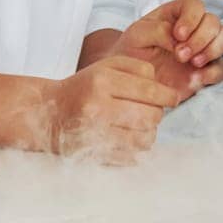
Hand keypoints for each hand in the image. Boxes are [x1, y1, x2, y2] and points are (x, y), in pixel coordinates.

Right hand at [48, 56, 178, 164]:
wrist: (49, 113)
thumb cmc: (84, 88)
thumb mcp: (106, 66)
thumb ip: (138, 68)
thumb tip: (165, 88)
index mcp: (103, 81)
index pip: (150, 90)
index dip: (168, 96)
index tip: (172, 99)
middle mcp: (98, 106)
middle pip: (150, 116)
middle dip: (157, 114)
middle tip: (151, 111)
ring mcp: (95, 133)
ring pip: (144, 139)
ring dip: (149, 133)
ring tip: (140, 125)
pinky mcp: (94, 153)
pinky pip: (131, 156)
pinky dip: (136, 149)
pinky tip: (129, 138)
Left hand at [113, 0, 222, 102]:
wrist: (132, 80)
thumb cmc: (132, 52)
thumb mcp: (137, 35)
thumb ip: (157, 30)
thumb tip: (178, 40)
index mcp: (177, 14)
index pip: (196, 6)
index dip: (191, 19)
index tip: (177, 35)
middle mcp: (194, 28)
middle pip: (214, 22)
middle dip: (200, 38)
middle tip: (180, 56)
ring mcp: (203, 48)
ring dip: (212, 50)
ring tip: (193, 64)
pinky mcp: (207, 69)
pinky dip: (214, 72)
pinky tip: (196, 79)